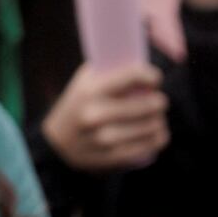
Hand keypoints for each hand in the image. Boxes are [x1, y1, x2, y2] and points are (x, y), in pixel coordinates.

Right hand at [42, 62, 170, 172]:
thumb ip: (110, 70)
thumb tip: (143, 61)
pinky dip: (159, 137)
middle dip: (159, 101)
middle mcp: (96, 114)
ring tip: (157, 117)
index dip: (151, 76)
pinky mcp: (112, 156)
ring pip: (152, 126)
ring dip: (160, 120)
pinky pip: (149, 145)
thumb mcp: (85, 81)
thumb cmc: (80, 103)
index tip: (155, 79)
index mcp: (91, 90)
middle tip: (158, 101)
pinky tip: (158, 132)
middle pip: (149, 105)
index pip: (132, 76)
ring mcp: (104, 138)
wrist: (57, 143)